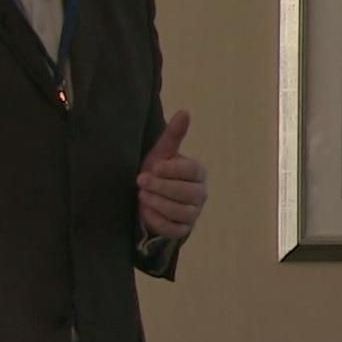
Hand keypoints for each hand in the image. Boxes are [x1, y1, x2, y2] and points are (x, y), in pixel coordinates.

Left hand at [137, 110, 206, 240]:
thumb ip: (174, 135)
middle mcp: (200, 194)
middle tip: (141, 180)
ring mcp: (193, 214)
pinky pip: (173, 229)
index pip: (192, 171)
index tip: (155, 166)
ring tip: (142, 195)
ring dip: (158, 203)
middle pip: (188, 193)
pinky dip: (158, 221)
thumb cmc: (158, 171)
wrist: (148, 196)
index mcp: (198, 172)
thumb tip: (184, 111)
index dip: (173, 169)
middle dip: (162, 186)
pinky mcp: (182, 230)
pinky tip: (145, 211)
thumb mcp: (162, 152)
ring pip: (181, 212)